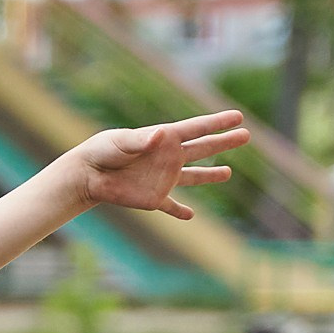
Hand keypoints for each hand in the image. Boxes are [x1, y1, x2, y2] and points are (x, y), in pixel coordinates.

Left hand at [66, 111, 249, 221]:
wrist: (86, 175)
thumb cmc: (101, 151)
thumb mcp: (121, 142)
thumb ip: (142, 140)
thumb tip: (161, 134)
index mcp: (164, 139)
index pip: (196, 129)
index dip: (218, 123)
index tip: (238, 116)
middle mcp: (168, 157)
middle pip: (202, 149)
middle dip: (224, 142)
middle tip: (246, 135)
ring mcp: (162, 179)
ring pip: (193, 177)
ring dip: (210, 176)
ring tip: (228, 174)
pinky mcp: (152, 199)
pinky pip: (170, 206)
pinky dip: (179, 211)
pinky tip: (191, 215)